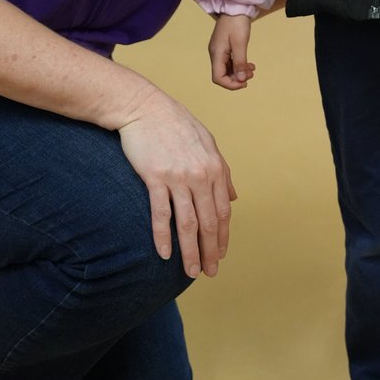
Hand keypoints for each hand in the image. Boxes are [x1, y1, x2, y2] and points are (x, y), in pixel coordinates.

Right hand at [118, 88, 235, 278]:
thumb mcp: (207, 142)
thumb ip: (222, 171)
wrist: (144, 108)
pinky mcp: (155, 177)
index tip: (221, 254)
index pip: (223, 210)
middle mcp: (200, 174)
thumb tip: (234, 198)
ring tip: (192, 272)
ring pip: (188, 223)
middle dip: (210, 250)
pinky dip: (163, 237)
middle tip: (210, 272)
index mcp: (214, 167)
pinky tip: (164, 254)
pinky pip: (161, 214)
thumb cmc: (175, 124)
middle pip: (209, 221)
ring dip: (190, 251)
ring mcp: (178, 177)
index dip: (223, 236)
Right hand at [209, 14, 254, 89]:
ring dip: (239, 72)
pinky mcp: (224, 47)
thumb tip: (241, 80)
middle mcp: (215, 54)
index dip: (231, 84)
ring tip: (252, 69)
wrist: (235, 6)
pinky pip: (229, 62)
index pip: (218, 78)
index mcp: (216, 54)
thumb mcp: (240, 43)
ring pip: (227, 69)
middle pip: (222, 75)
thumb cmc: (237, 22)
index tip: (245, 83)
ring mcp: (219, 50)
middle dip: (237, 78)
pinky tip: (249, 64)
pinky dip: (239, 65)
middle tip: (251, 75)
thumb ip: (240, 62)